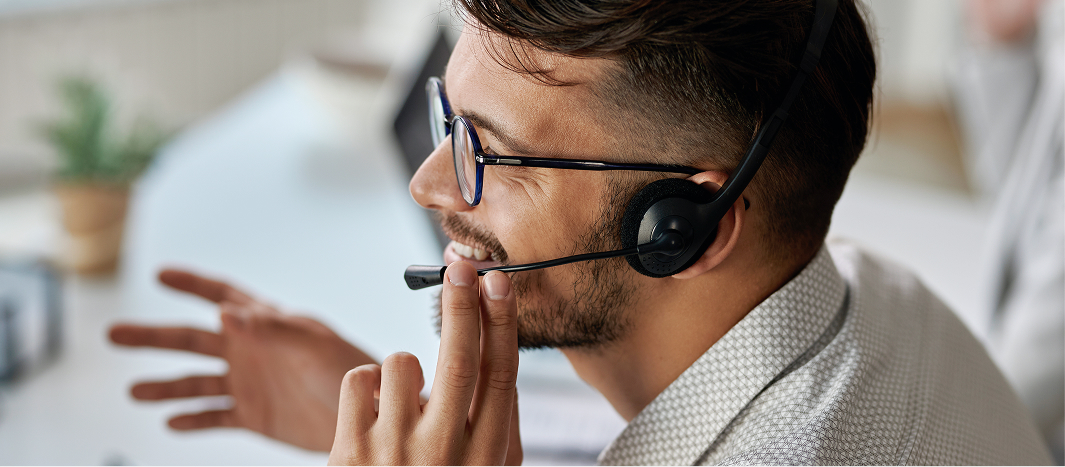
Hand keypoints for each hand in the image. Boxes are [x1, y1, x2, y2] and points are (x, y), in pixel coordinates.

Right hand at [109, 269, 374, 451]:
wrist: (367, 415)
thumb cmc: (350, 370)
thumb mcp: (313, 344)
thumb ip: (272, 327)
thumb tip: (227, 311)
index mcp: (266, 324)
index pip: (223, 295)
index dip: (193, 284)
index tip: (160, 273)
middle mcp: (251, 351)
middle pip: (192, 339)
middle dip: (154, 336)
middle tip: (114, 333)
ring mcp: (249, 383)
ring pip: (195, 382)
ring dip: (165, 386)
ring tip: (136, 390)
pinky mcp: (254, 415)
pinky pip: (214, 416)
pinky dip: (192, 420)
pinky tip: (171, 422)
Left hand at [328, 262, 521, 464]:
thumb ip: (496, 430)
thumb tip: (498, 359)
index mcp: (484, 459)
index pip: (500, 377)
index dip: (502, 324)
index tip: (499, 283)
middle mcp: (443, 453)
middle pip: (459, 360)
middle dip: (462, 304)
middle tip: (461, 265)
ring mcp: (393, 452)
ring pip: (401, 364)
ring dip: (402, 367)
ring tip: (400, 402)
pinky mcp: (349, 452)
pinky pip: (359, 381)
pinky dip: (365, 384)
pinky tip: (370, 414)